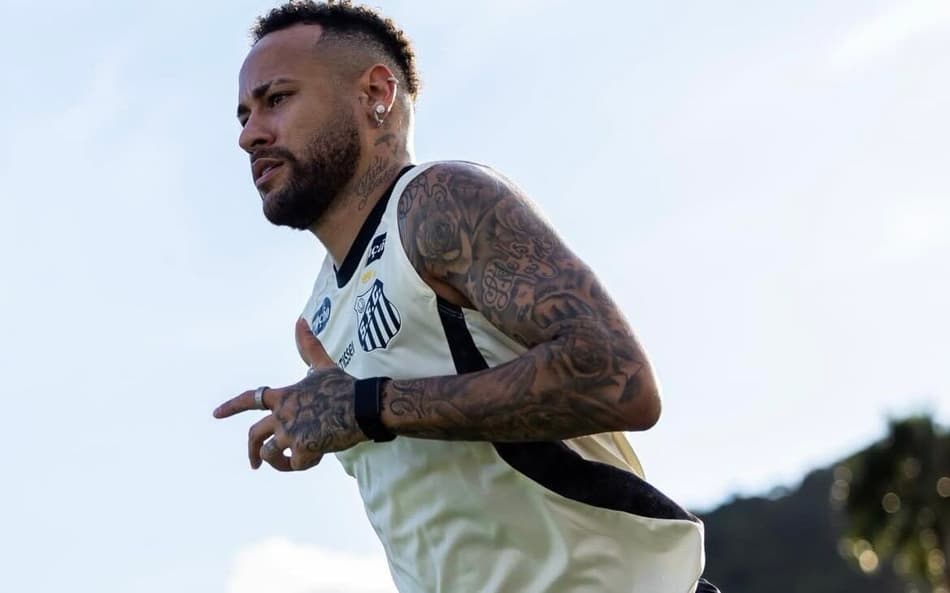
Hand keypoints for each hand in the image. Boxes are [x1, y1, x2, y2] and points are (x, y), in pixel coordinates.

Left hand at [213, 318, 365, 470]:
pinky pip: (295, 464)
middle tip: (253, 464)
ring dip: (278, 462)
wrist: (364, 407)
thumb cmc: (345, 386)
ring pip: (270, 453)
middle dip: (251, 451)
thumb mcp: (324, 365)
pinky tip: (318, 456)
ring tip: (292, 461)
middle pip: (254, 436)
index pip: (251, 399)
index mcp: (284, 396)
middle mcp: (282, 414)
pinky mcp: (303, 448)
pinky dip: (304, 463)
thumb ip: (309, 346)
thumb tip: (301, 320)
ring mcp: (290, 432)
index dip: (231, 406)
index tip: (216, 414)